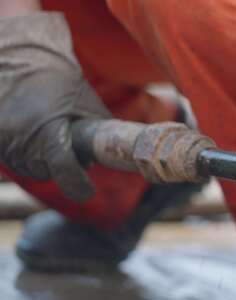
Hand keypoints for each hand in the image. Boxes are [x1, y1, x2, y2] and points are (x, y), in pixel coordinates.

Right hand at [0, 12, 110, 200]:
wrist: (23, 59)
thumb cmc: (61, 82)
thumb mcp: (88, 104)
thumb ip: (99, 132)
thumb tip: (111, 158)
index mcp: (47, 125)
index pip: (62, 166)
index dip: (77, 184)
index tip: (88, 191)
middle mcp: (20, 132)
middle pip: (44, 171)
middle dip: (61, 170)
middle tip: (73, 157)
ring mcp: (2, 134)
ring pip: (27, 169)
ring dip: (42, 165)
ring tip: (52, 142)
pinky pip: (11, 160)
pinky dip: (26, 158)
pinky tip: (35, 140)